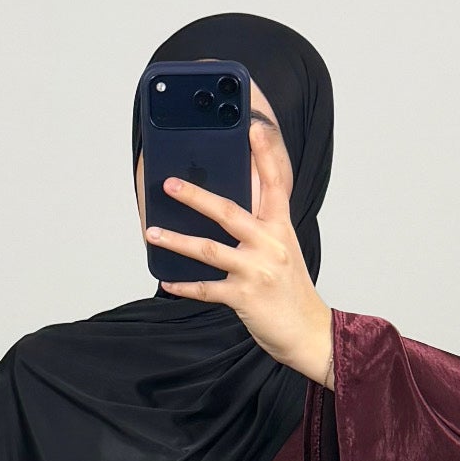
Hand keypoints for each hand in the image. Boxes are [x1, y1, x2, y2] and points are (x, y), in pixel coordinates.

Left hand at [145, 119, 334, 385]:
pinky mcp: (244, 297)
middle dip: (195, 196)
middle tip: (169, 184)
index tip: (251, 128)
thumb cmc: (291, 290)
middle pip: (228, 211)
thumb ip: (263, 226)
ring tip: (151, 232)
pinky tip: (166, 280)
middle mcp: (270, 243)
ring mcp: (256, 270)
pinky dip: (183, 285)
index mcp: (281, 227)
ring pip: (208, 249)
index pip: (275, 182)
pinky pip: (205, 289)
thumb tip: (229, 208)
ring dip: (176, 240)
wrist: (309, 332)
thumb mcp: (284, 249)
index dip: (264, 153)